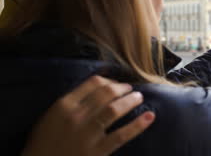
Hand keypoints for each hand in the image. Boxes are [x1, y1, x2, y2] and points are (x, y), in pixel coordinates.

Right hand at [21, 76, 154, 155]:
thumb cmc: (44, 142)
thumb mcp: (51, 116)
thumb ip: (71, 102)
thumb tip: (97, 88)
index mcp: (64, 105)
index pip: (93, 83)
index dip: (110, 80)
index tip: (116, 83)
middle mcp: (76, 116)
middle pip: (106, 94)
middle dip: (122, 88)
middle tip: (130, 88)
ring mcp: (87, 134)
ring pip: (115, 110)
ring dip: (131, 101)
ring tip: (139, 97)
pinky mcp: (97, 151)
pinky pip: (121, 135)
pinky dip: (138, 125)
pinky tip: (149, 117)